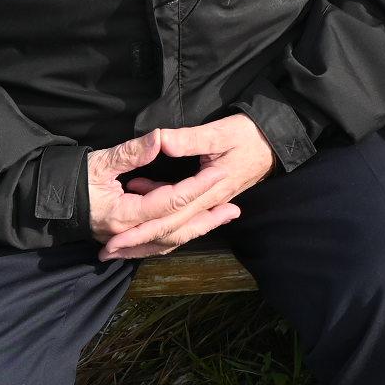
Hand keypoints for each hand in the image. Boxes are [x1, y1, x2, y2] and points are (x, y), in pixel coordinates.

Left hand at [91, 114, 275, 259]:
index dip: (141, 228)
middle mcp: (210, 204)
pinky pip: (186, 223)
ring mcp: (213, 205)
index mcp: (210, 189)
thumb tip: (159, 142)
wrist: (278, 141)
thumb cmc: (250, 133)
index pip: (169, 214)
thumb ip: (188, 139)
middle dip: (138, 243)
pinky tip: (148, 221)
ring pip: (178, 233)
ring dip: (149, 241)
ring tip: (121, 246)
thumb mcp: (221, 131)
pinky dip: (165, 228)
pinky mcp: (213, 202)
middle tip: (107, 252)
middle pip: (171, 231)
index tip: (115, 238)